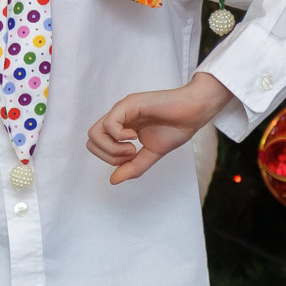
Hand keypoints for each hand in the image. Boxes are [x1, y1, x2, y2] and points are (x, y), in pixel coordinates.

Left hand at [87, 72, 233, 184]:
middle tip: (131, 154)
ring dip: (112, 148)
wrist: (193, 113)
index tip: (132, 158)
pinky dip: (119, 137)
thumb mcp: (151, 154)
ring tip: (133, 148)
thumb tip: (112, 180)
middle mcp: (117, 117)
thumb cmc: (176, 129)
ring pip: (95, 133)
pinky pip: (109, 125)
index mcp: (121, 127)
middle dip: (108, 155)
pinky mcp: (128, 104)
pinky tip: (136, 137)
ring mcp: (121, 110)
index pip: (97, 146)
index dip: (110, 159)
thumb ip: (132, 166)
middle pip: (91, 140)